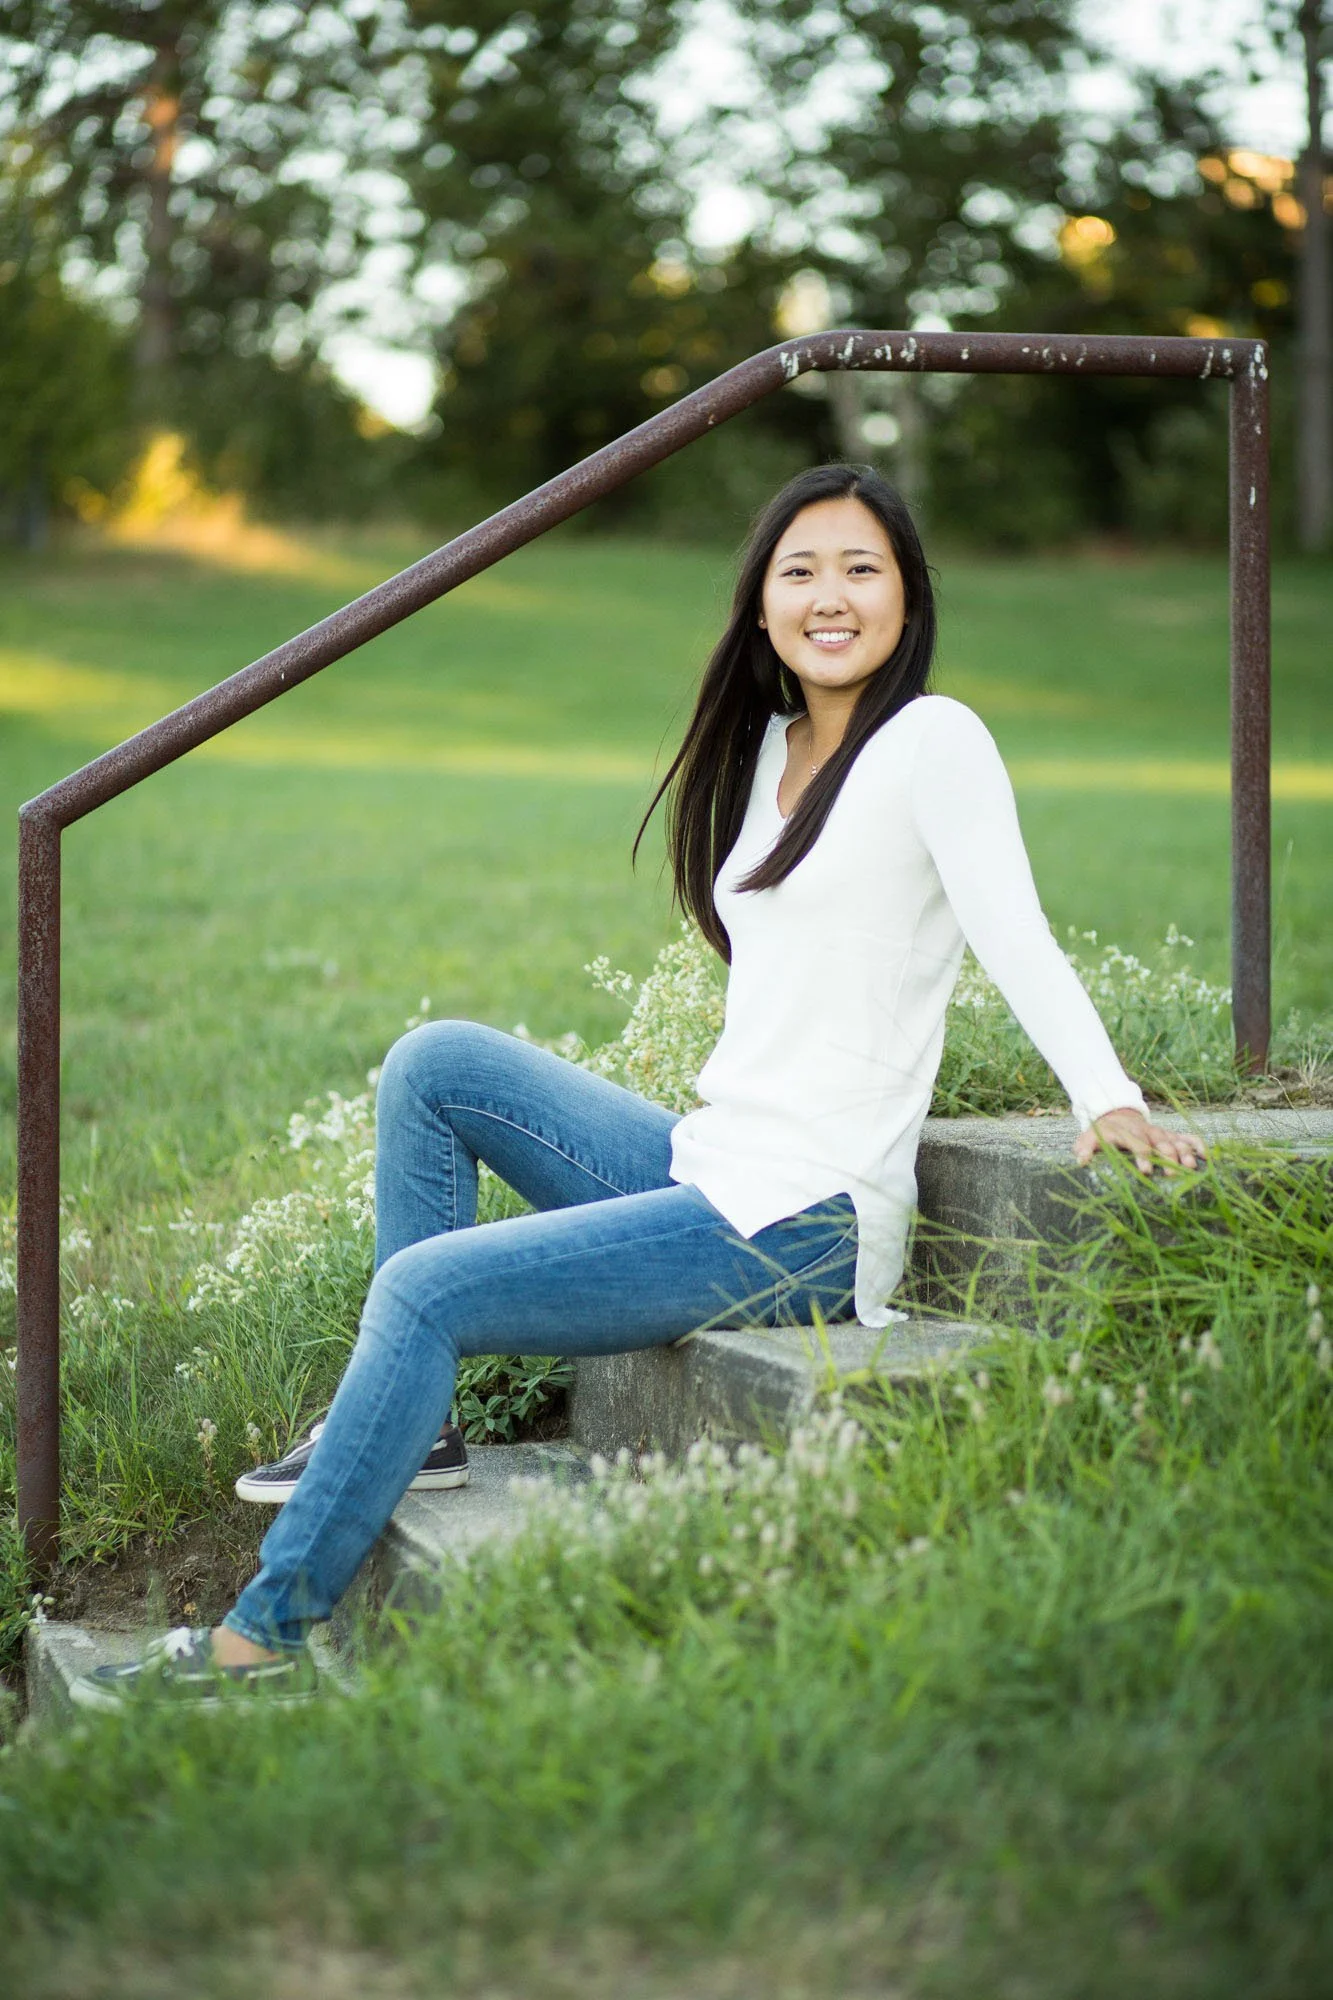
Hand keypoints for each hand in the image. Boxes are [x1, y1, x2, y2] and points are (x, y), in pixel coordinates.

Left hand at [1073, 1107, 1205, 1175]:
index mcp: (1129, 1134)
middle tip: (1171, 1176)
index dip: (1143, 1157)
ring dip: (1185, 1154)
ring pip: (1177, 1142)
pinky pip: (1188, 1138)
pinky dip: (1198, 1145)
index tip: (1147, 1172)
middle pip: (1162, 1145)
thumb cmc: (1103, 1133)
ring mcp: (1161, 1133)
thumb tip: (1081, 1161)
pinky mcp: (1171, 1135)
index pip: (1138, 1145)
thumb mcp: (1089, 1137)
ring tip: (1192, 1168)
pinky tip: (1206, 1157)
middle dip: (1168, 1159)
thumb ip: (1084, 1148)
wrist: (1118, 1115)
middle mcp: (1148, 1133)